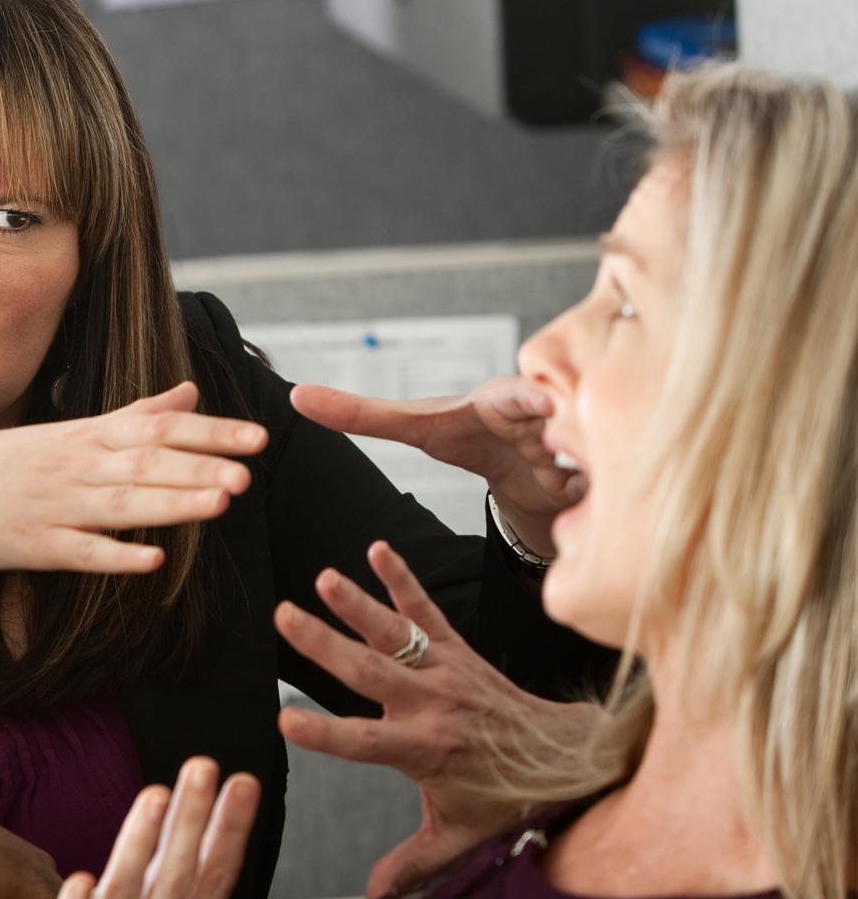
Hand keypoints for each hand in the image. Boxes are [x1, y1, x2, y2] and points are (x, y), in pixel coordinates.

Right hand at [0, 383, 265, 641]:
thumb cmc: (1, 464)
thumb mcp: (67, 432)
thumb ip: (135, 415)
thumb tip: (191, 392)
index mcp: (84, 435)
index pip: (157, 427)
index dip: (209, 432)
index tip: (258, 437)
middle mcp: (72, 465)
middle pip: (144, 461)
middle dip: (198, 466)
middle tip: (248, 472)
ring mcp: (52, 506)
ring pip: (120, 503)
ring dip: (171, 503)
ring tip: (219, 504)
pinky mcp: (31, 546)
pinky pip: (80, 552)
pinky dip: (116, 554)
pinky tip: (152, 560)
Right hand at [274, 541, 593, 898]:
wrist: (570, 759)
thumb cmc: (512, 795)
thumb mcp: (461, 837)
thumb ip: (413, 863)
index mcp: (424, 751)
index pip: (363, 744)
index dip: (324, 734)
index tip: (286, 721)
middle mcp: (432, 706)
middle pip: (369, 672)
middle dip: (324, 644)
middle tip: (286, 618)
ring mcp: (445, 673)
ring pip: (395, 635)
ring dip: (360, 604)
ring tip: (327, 579)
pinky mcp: (458, 651)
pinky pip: (428, 611)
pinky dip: (404, 579)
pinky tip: (380, 551)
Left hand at [290, 376, 579, 559]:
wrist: (523, 466)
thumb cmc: (468, 434)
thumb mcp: (417, 427)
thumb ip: (360, 413)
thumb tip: (296, 396)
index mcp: (504, 399)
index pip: (518, 393)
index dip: (530, 398)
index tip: (542, 406)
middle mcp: (547, 416)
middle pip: (559, 424)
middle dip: (558, 438)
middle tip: (553, 448)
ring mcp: (577, 447)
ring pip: (585, 458)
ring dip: (574, 472)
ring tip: (568, 482)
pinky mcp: (597, 480)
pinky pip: (601, 491)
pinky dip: (591, 500)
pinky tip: (584, 504)